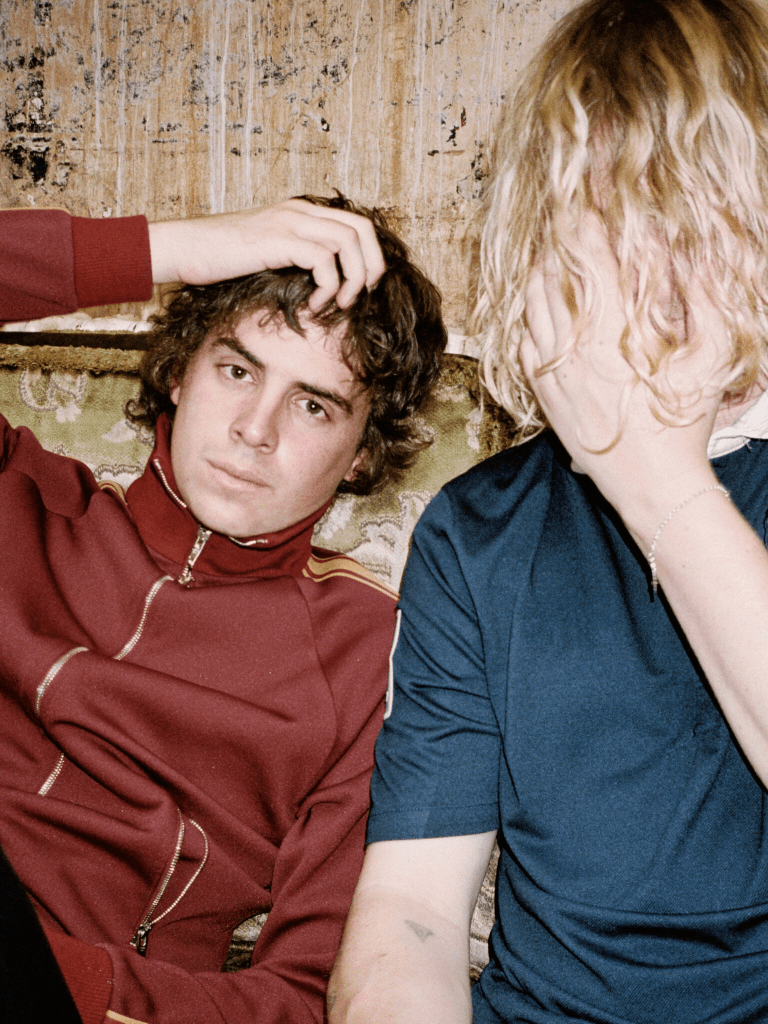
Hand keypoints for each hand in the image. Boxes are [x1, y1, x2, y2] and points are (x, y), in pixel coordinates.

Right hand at [148, 199, 385, 309]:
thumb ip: (294, 258)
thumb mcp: (266, 254)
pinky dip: (328, 287)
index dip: (371, 256)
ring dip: (353, 280)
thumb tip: (323, 285)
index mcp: (301, 212)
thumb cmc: (220, 258)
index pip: (357, 223)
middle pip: (363, 228)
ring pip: (349, 242)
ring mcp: (289, 222)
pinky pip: (323, 260)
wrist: (184, 248)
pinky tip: (313, 305)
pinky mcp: (278, 240)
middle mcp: (300, 211)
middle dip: (373, 267)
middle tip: (362, 298)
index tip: (364, 288)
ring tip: (339, 304)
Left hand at [521, 214, 728, 544]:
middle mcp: (575, 346)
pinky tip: (536, 316)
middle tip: (558, 229)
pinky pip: (523, 348)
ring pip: (531, 310)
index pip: (590, 262)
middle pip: (551, 279)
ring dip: (537, 281)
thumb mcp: (710, 360)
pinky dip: (527, 324)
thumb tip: (693, 259)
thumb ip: (706, 303)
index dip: (584, 229)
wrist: (651, 483)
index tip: (581, 208)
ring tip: (545, 262)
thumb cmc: (683, 424)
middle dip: (555, 248)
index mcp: (614, 330)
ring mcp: (554, 372)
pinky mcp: (545, 396)